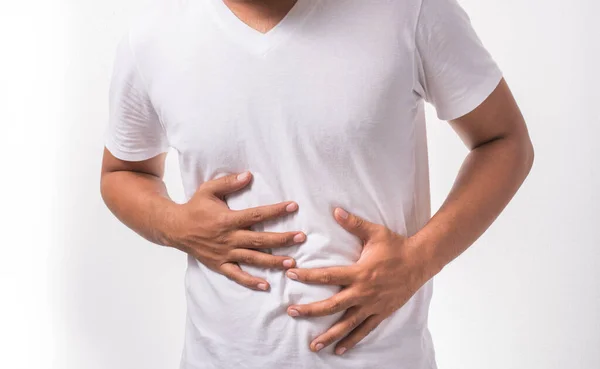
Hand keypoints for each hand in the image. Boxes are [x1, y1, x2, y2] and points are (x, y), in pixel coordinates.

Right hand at [169, 171, 305, 290]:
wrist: (175, 228)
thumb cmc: (194, 207)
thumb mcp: (208, 190)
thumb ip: (229, 183)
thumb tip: (249, 175)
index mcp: (228, 219)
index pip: (256, 215)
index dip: (276, 211)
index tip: (293, 206)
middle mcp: (229, 238)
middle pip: (259, 240)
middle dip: (282, 239)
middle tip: (301, 237)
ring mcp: (225, 254)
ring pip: (253, 259)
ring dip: (272, 262)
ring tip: (291, 263)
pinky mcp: (220, 265)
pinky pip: (237, 276)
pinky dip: (251, 282)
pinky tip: (266, 286)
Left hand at [285, 208, 434, 354]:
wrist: (421, 261)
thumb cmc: (396, 246)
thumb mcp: (375, 232)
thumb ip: (353, 223)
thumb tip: (335, 210)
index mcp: (360, 272)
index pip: (328, 275)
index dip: (308, 275)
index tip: (291, 275)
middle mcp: (364, 292)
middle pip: (332, 305)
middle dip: (310, 310)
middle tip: (292, 312)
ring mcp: (372, 305)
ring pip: (347, 324)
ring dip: (329, 335)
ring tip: (313, 345)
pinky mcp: (381, 313)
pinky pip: (364, 330)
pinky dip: (351, 341)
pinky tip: (339, 350)